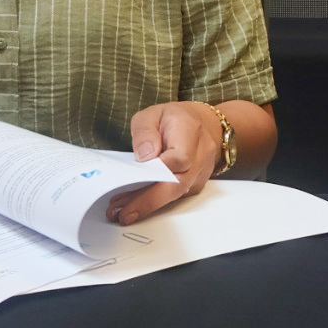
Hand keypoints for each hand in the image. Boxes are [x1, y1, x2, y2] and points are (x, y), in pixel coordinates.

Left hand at [106, 101, 224, 224]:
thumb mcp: (152, 114)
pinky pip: (176, 197)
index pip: (180, 157)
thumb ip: (144, 133)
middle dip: (149, 200)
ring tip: (121, 210)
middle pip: (178, 184)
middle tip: (123, 212)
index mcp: (190, 130)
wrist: (206, 125)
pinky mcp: (196, 185)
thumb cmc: (175, 119)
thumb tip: (144, 157)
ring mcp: (201, 172)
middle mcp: (201, 154)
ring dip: (147, 205)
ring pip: (175, 194)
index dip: (159, 170)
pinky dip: (154, 202)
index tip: (135, 176)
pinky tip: (134, 204)